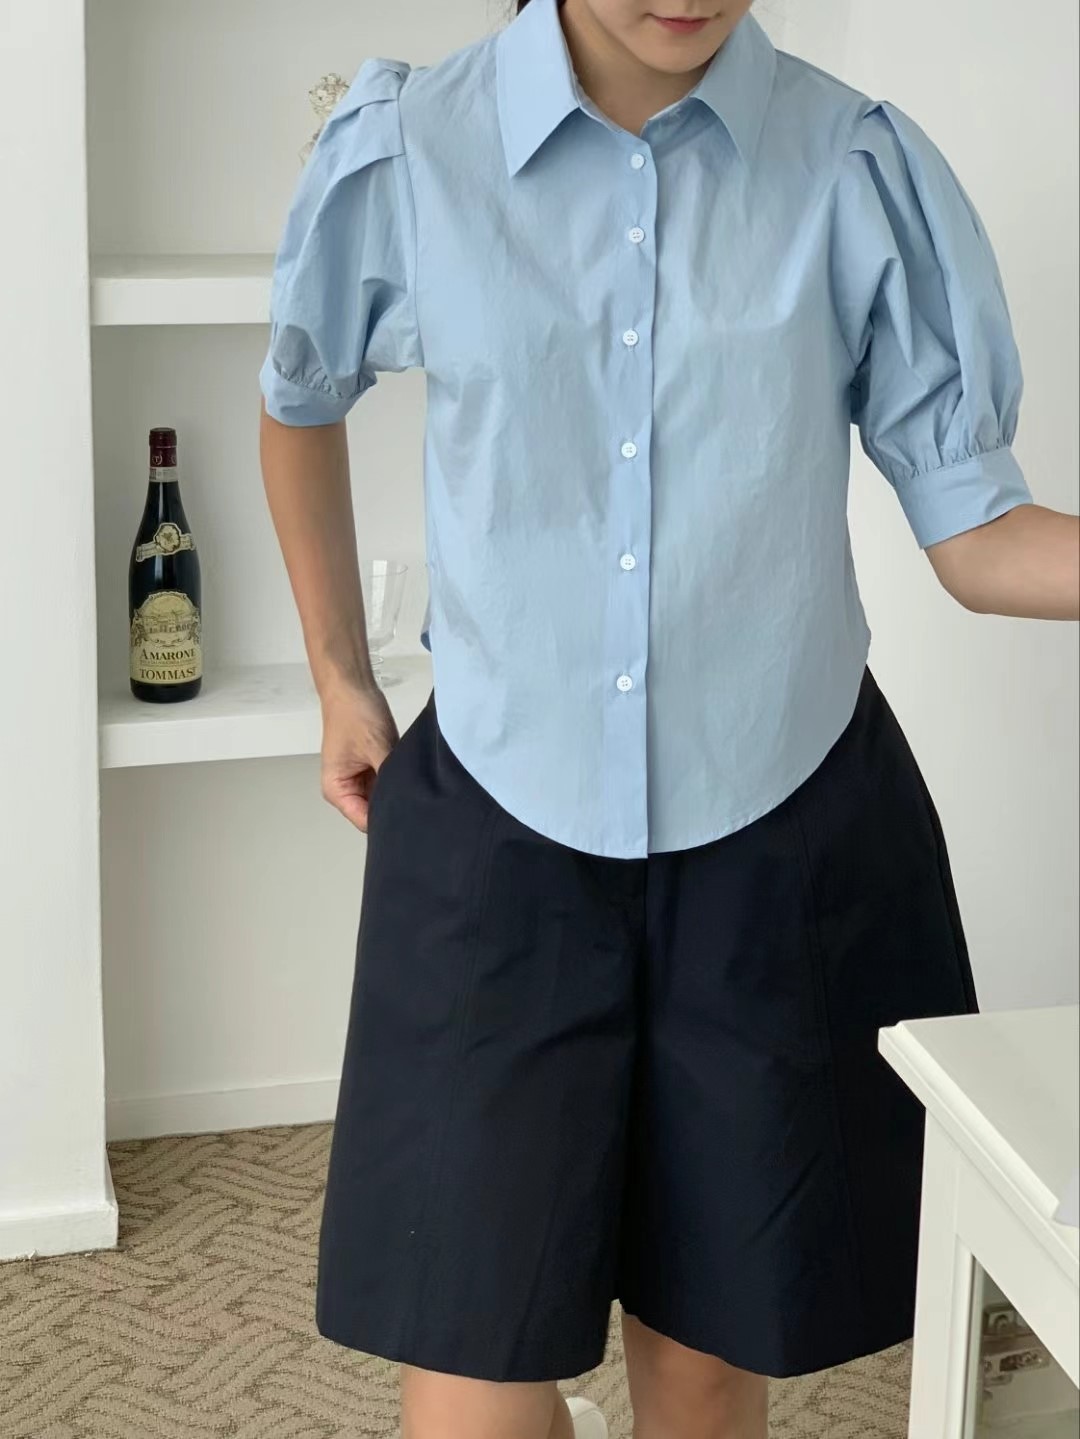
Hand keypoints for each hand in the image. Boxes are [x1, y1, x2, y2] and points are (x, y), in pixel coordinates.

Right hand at [319, 680, 399, 831]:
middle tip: (417, 799)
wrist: (352, 686)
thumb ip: (392, 779)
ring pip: (384, 797)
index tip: (411, 816)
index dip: (388, 820)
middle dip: (395, 804)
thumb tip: (410, 801)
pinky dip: (398, 777)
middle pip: (374, 812)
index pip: (366, 821)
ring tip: (412, 781)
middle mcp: (346, 788)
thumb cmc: (354, 713)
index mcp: (337, 789)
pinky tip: (409, 772)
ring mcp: (359, 778)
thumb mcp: (378, 749)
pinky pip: (388, 781)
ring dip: (397, 789)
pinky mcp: (372, 767)